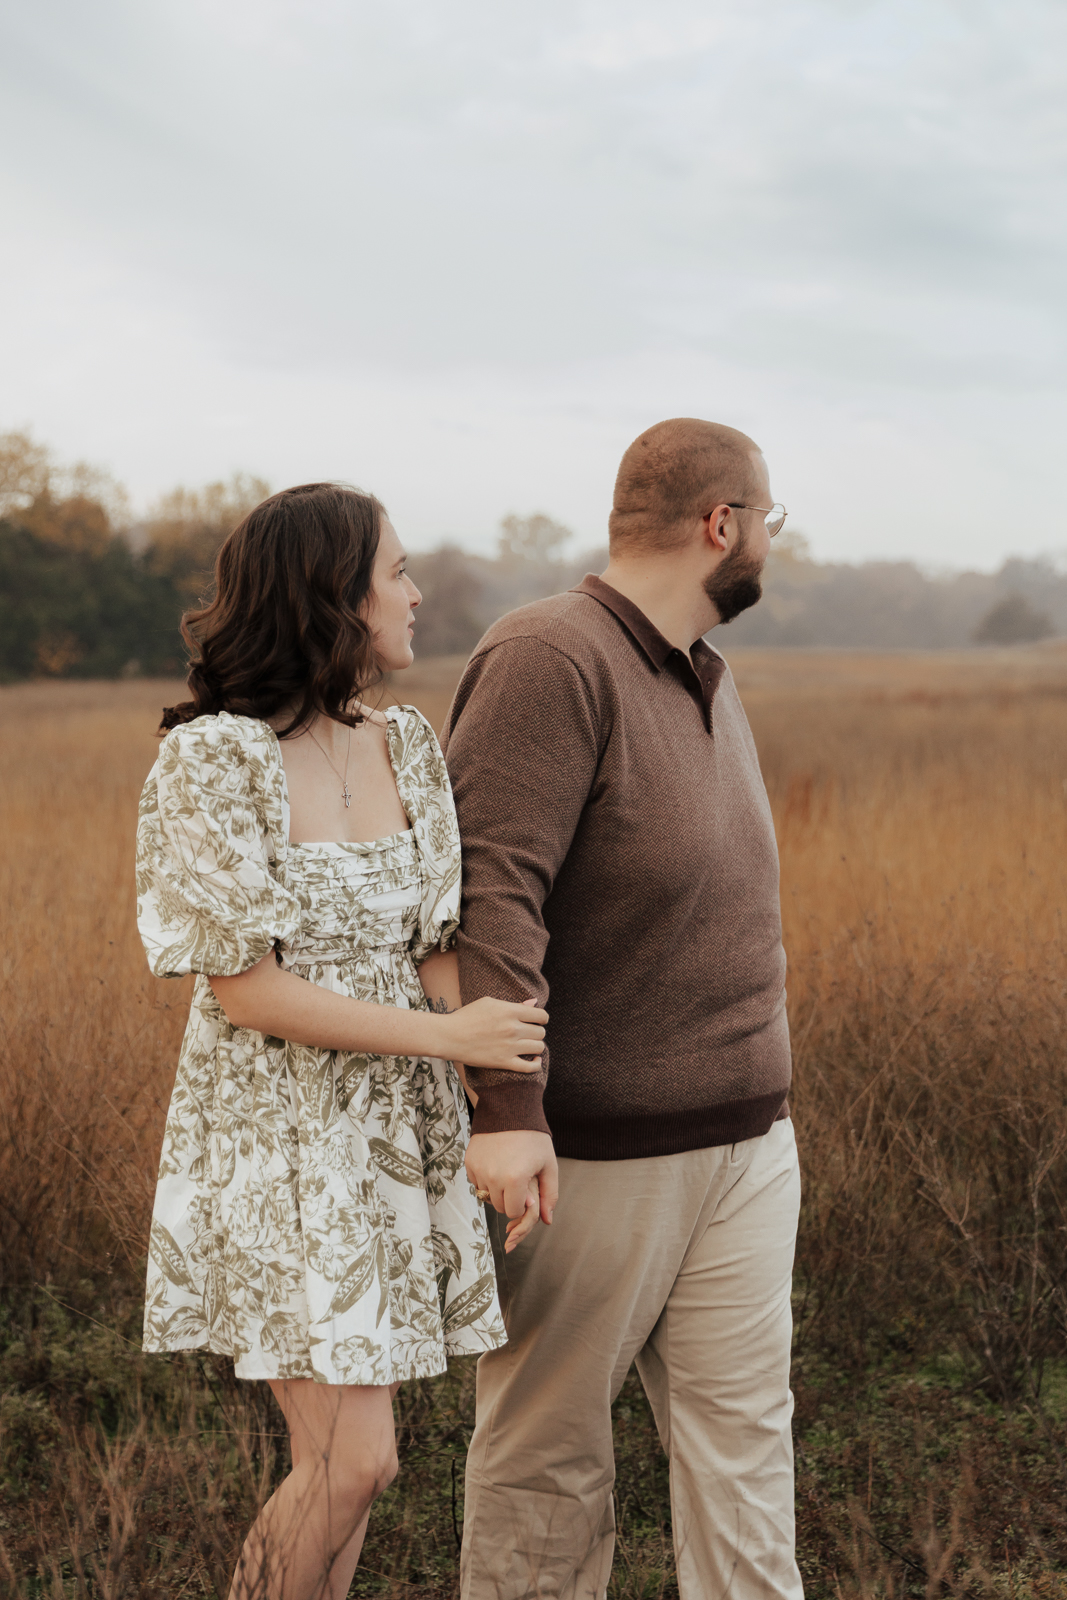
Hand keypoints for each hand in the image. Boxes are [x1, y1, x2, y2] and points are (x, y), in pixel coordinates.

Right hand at [440, 997, 547, 1071]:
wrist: (449, 1036)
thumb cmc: (467, 1016)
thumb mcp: (489, 1002)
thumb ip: (514, 1004)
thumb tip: (534, 1003)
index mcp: (510, 1011)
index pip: (541, 1015)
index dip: (541, 1018)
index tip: (535, 1021)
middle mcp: (513, 1028)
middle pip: (541, 1032)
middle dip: (537, 1032)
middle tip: (528, 1033)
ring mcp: (509, 1047)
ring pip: (539, 1047)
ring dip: (536, 1046)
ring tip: (528, 1045)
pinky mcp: (503, 1062)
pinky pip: (530, 1067)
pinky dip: (536, 1064)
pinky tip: (533, 1060)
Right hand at [466, 1131, 557, 1249]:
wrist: (509, 1109)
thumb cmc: (533, 1138)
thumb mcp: (548, 1165)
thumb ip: (549, 1195)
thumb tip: (548, 1220)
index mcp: (515, 1180)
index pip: (513, 1212)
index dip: (522, 1204)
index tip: (526, 1191)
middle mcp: (494, 1177)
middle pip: (499, 1206)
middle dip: (509, 1198)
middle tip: (518, 1180)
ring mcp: (479, 1169)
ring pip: (486, 1195)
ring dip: (496, 1189)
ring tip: (507, 1170)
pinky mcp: (469, 1162)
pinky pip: (476, 1182)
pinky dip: (485, 1179)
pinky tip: (495, 1163)